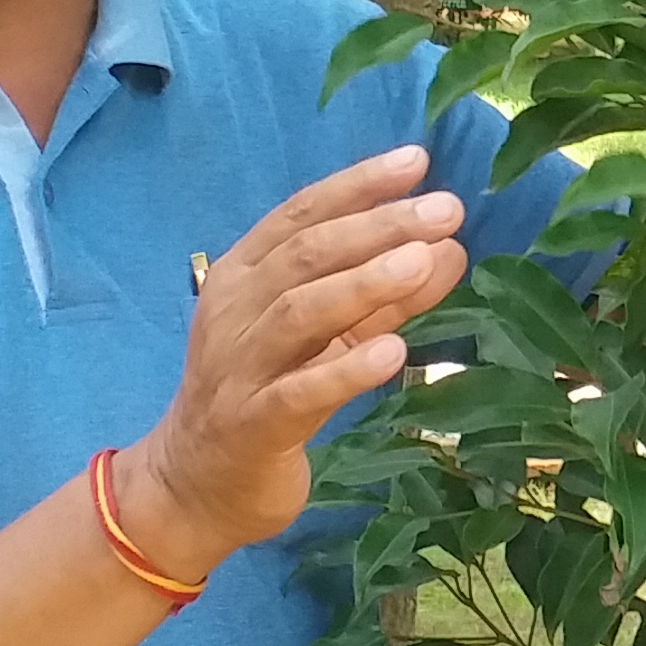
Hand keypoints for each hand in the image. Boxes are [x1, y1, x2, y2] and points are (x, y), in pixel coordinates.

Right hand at [120, 146, 472, 564]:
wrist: (197, 483)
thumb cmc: (267, 394)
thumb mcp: (328, 336)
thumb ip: (385, 295)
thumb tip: (449, 248)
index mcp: (243, 275)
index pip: (301, 214)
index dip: (358, 185)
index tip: (417, 162)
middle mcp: (233, 311)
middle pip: (305, 255)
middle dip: (378, 226)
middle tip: (444, 208)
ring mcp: (238, 369)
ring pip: (299, 313)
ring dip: (364, 283)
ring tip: (423, 260)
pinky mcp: (251, 425)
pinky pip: (299, 392)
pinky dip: (346, 371)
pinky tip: (394, 354)